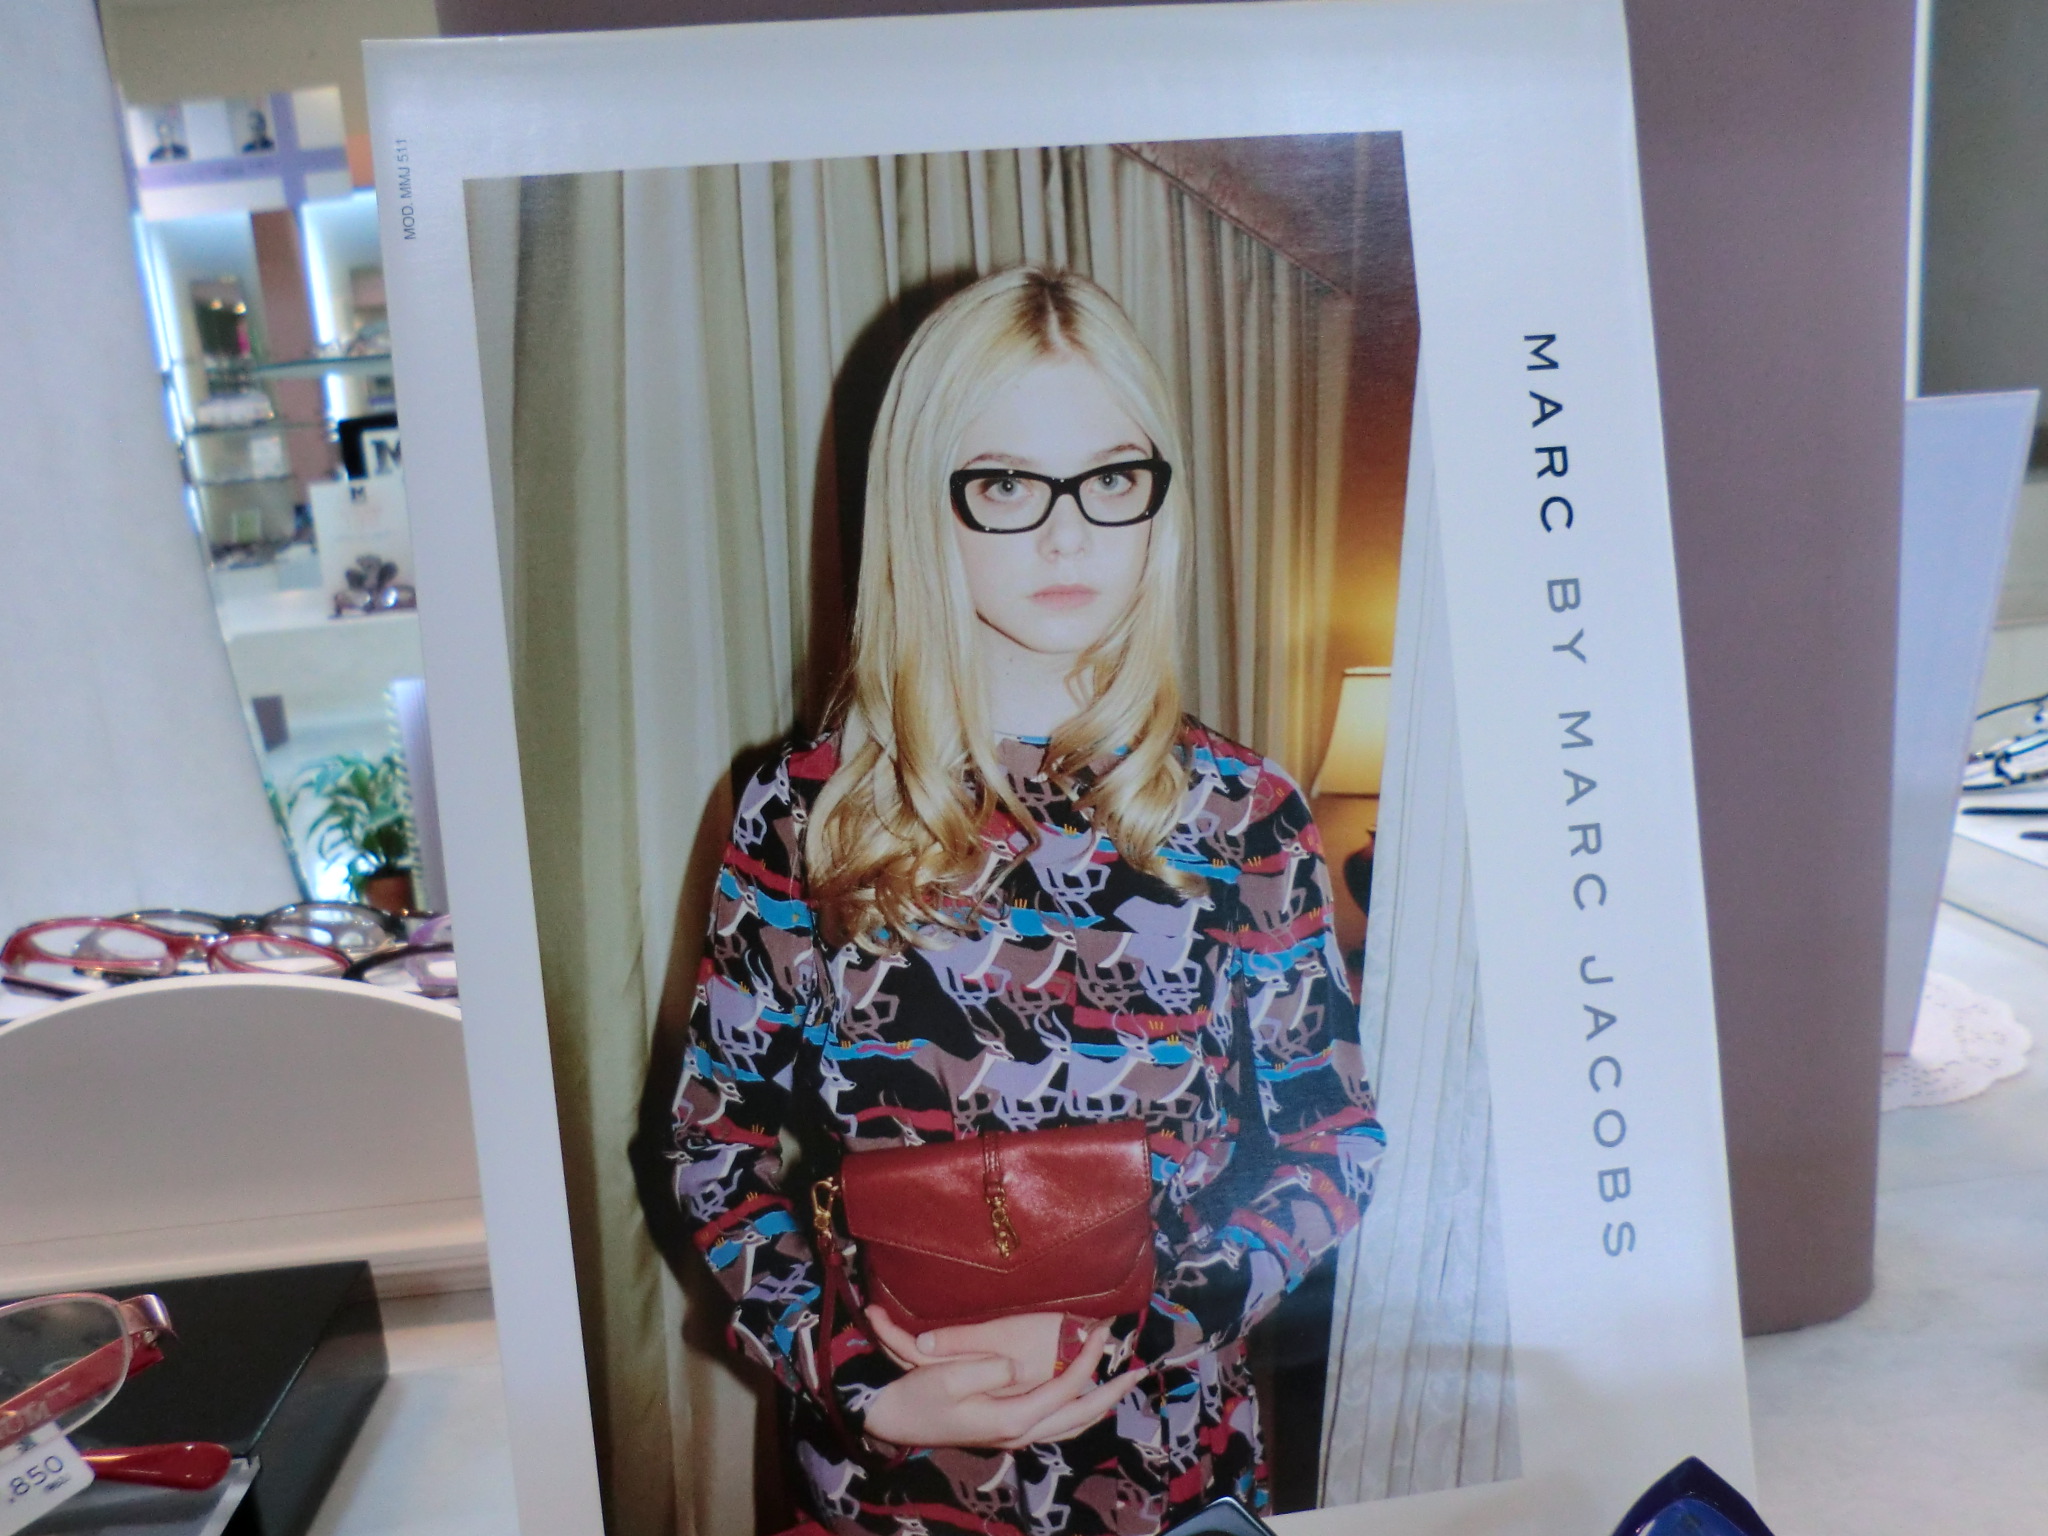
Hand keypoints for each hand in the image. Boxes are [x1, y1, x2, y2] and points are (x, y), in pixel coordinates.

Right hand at [860, 1322, 1142, 1449]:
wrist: (891, 1421)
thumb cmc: (918, 1396)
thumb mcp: (947, 1376)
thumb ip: (986, 1368)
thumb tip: (1015, 1365)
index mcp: (1011, 1418)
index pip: (1065, 1389)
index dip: (1088, 1360)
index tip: (1103, 1330)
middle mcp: (1020, 1432)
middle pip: (1079, 1416)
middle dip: (1111, 1391)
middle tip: (1139, 1370)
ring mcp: (1014, 1436)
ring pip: (1070, 1425)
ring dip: (1098, 1403)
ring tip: (1120, 1383)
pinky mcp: (1006, 1430)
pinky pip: (1056, 1424)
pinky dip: (1077, 1411)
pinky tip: (1082, 1398)